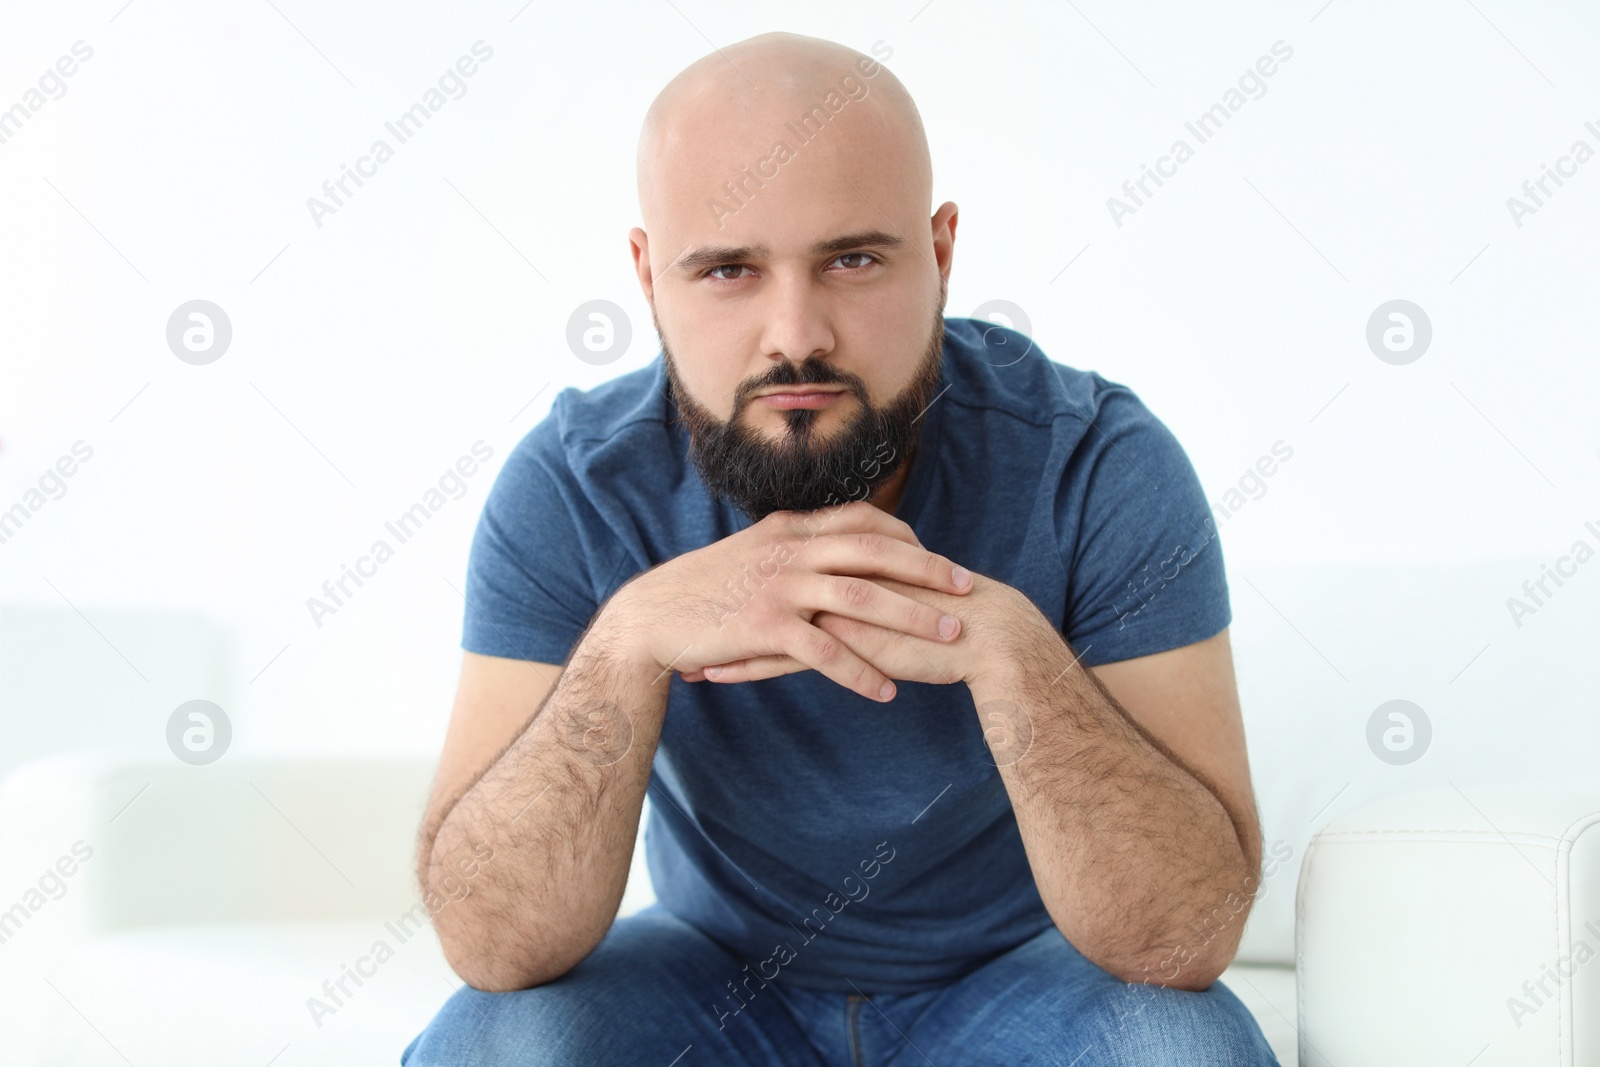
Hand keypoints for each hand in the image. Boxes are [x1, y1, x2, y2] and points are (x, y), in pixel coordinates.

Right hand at [598, 500, 973, 701]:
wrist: (651, 614)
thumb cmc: (701, 588)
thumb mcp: (751, 552)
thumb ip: (791, 547)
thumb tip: (828, 549)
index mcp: (790, 529)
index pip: (861, 520)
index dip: (903, 536)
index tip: (934, 554)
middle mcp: (790, 551)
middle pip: (875, 552)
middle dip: (928, 570)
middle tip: (968, 588)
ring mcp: (780, 587)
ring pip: (862, 597)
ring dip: (911, 618)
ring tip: (949, 639)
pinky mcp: (766, 626)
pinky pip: (826, 652)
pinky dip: (860, 672)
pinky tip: (886, 692)